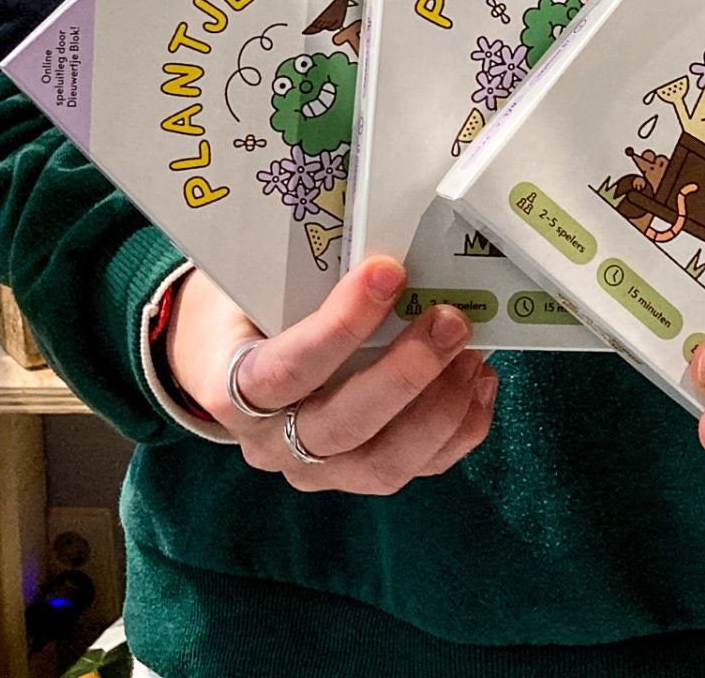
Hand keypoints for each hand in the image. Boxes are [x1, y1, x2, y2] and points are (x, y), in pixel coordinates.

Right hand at [165, 259, 496, 493]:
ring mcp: (316, 469)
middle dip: (407, 372)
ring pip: (385, 464)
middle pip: (343, 425)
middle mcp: (271, 443)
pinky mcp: (358, 474)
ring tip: (472, 353)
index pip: (286, 371)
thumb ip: (301, 272)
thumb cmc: (246, 311)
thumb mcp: (254, 285)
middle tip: (450, 319)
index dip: (340, 327)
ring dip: (441, 408)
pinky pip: (418, 469)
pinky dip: (459, 429)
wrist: (224, 360)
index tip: (389, 272)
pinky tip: (479, 381)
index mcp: (232, 388)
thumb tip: (383, 229)